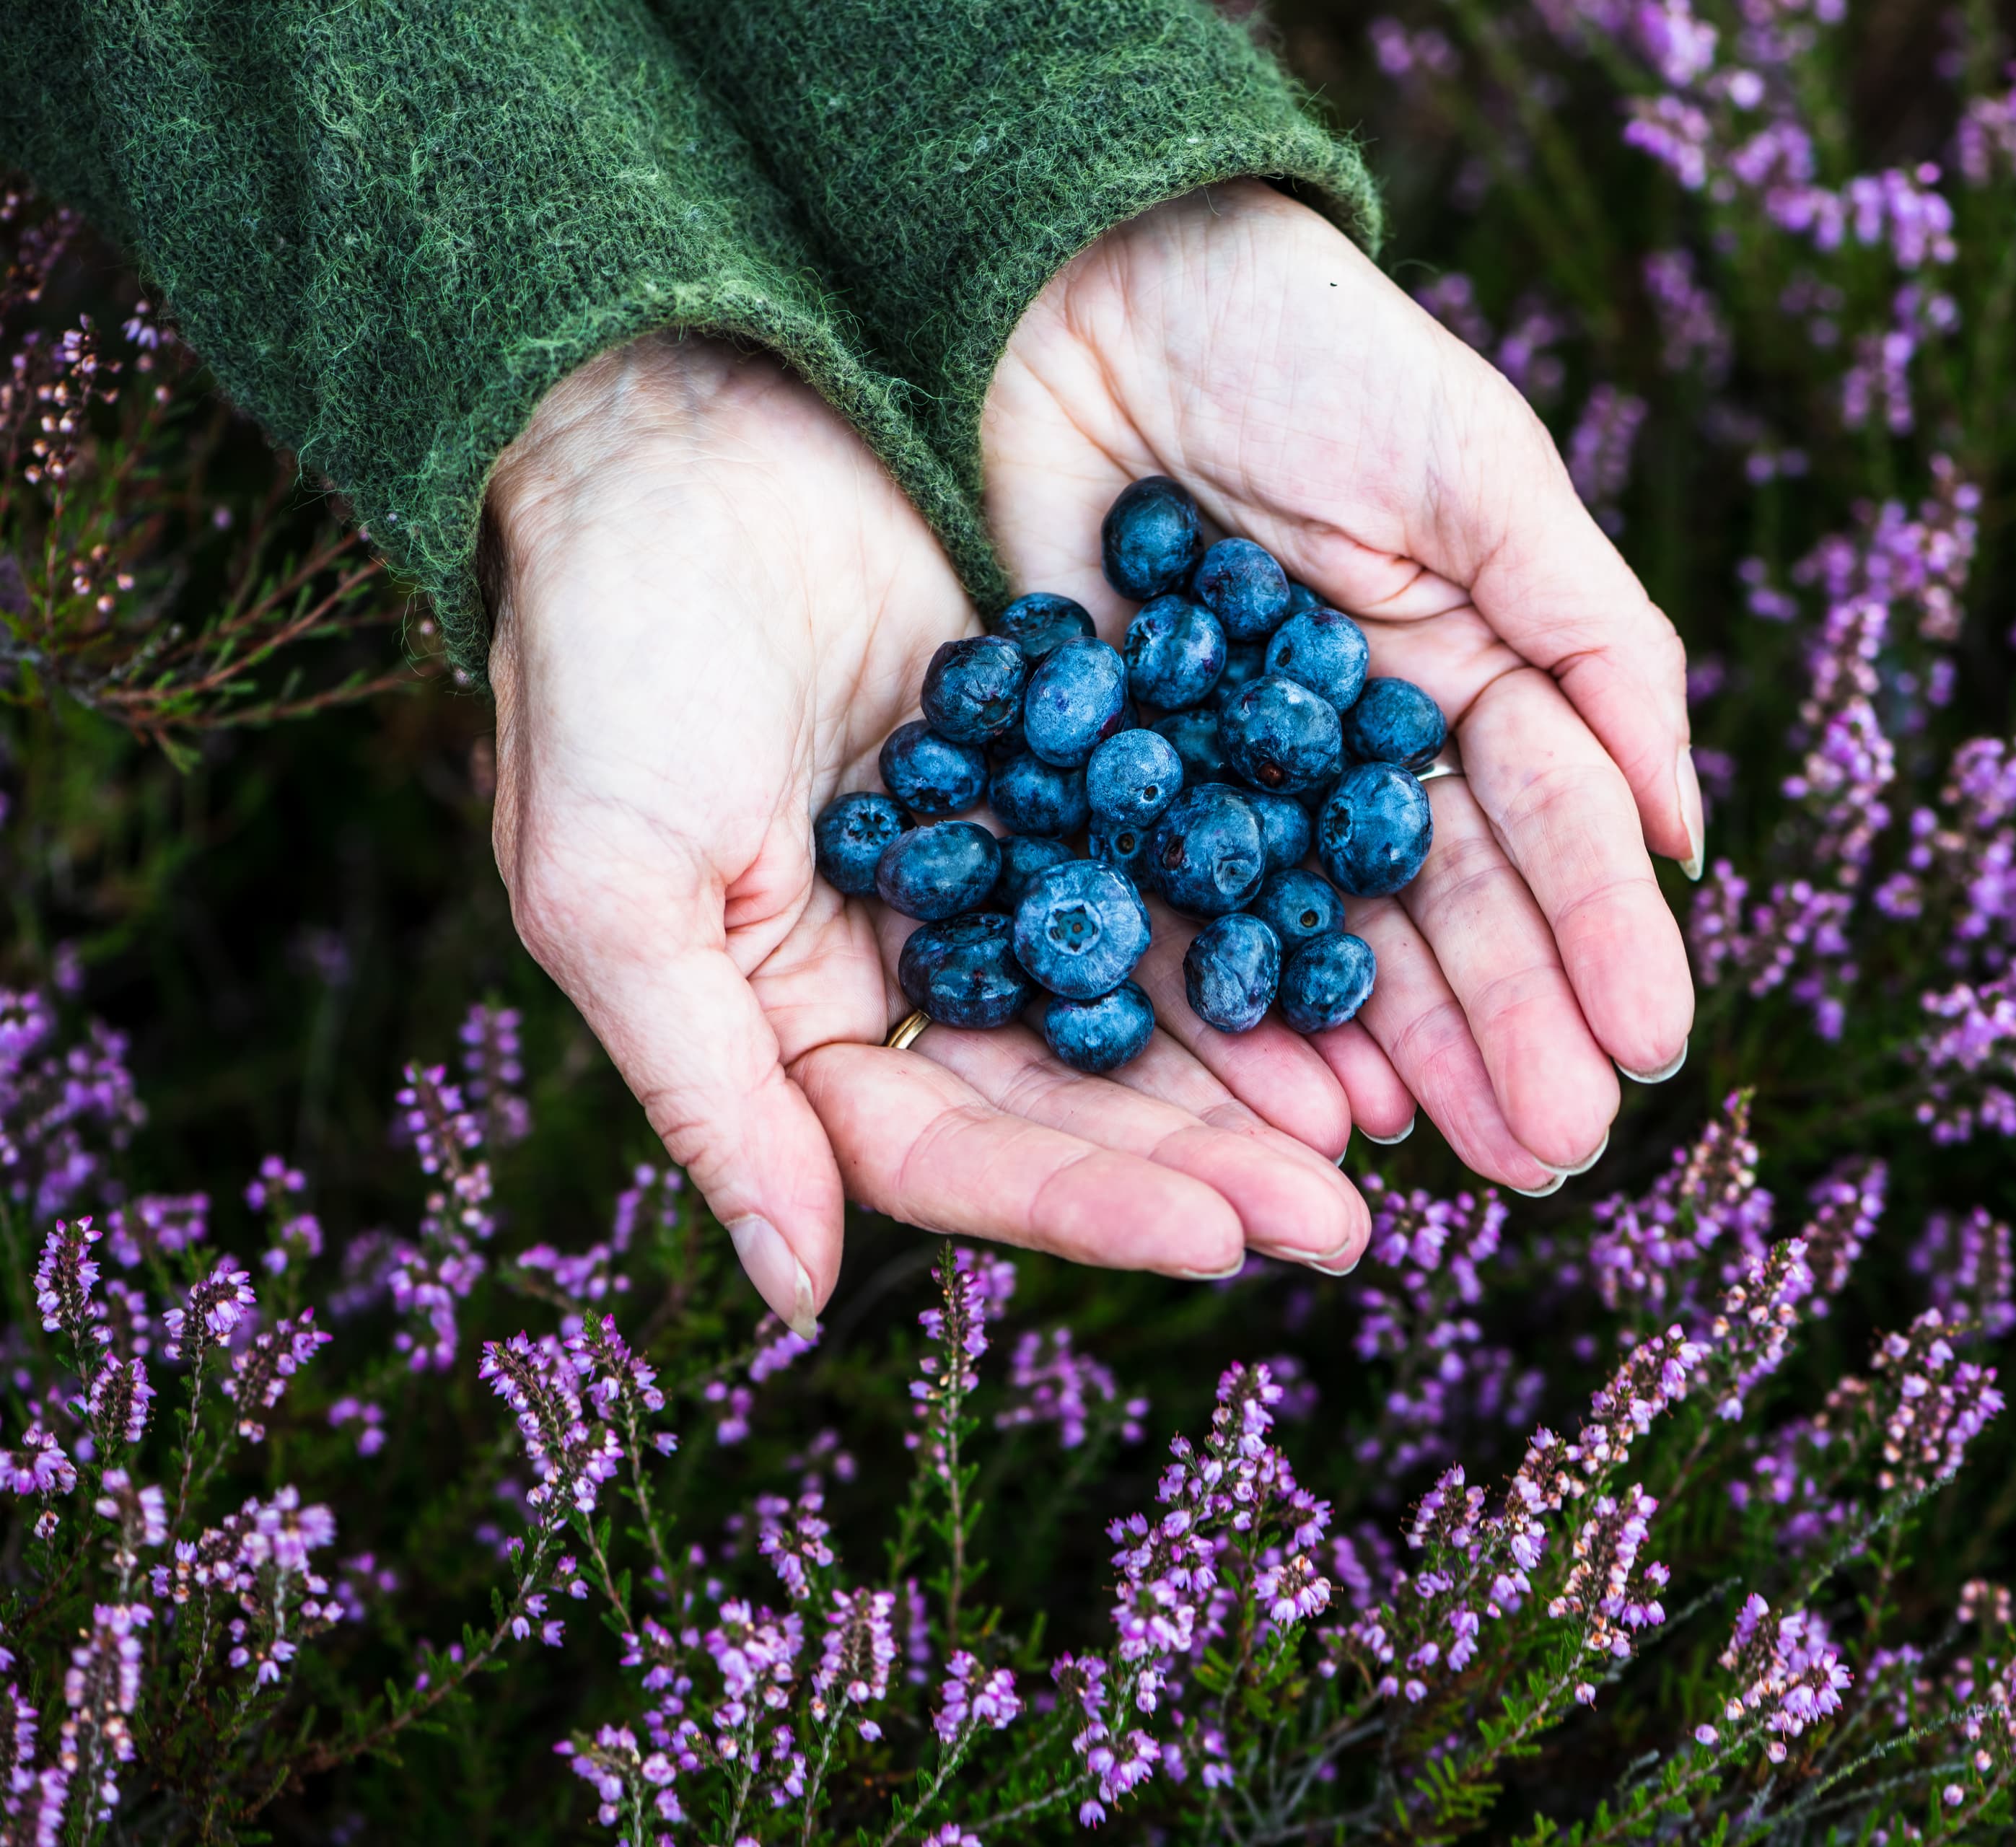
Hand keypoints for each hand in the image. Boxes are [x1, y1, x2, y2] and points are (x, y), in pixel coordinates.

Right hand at [484, 336, 1371, 1331]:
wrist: (667, 412)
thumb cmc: (602, 654)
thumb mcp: (613, 883)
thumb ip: (709, 1088)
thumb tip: (795, 1292)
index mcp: (797, 1018)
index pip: (954, 1152)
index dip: (1079, 1204)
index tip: (1219, 1243)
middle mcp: (909, 964)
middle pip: (1075, 1098)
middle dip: (1204, 1161)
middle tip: (1346, 1221)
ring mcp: (1001, 861)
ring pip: (1144, 994)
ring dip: (1255, 1063)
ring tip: (1379, 1124)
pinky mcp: (1069, 754)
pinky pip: (1179, 855)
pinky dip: (1260, 912)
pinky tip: (1357, 961)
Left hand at [984, 182, 1700, 1191]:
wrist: (1069, 288)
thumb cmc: (1300, 349)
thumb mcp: (1478, 474)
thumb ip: (1591, 641)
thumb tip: (1684, 830)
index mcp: (1468, 677)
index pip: (1548, 830)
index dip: (1598, 939)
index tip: (1649, 1051)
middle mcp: (1363, 755)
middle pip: (1448, 916)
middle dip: (1510, 1033)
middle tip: (1556, 1154)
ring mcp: (1241, 790)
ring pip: (1330, 948)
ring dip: (1396, 1060)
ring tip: (1454, 1164)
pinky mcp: (1111, 803)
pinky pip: (1182, 930)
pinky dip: (1239, 1021)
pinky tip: (1302, 1108)